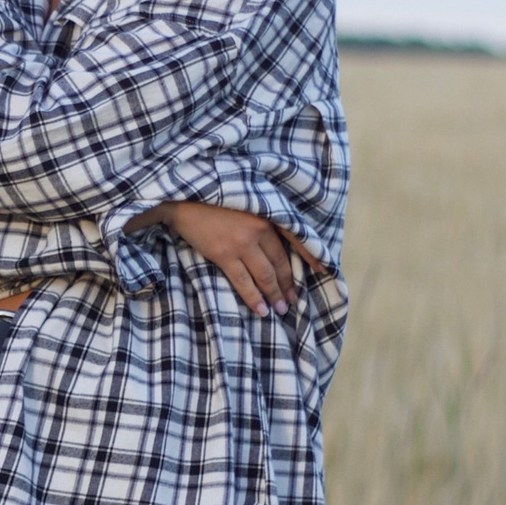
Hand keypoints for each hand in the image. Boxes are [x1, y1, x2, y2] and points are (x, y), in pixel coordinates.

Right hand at [135, 202, 324, 316]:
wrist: (182, 195)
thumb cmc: (212, 194)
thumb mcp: (244, 197)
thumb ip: (259, 215)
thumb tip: (271, 239)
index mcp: (266, 213)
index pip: (295, 238)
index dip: (310, 256)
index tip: (323, 270)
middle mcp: (259, 229)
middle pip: (280, 263)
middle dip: (287, 284)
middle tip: (292, 300)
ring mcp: (242, 243)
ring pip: (265, 276)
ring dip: (274, 295)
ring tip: (279, 309)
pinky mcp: (224, 254)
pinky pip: (243, 282)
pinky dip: (253, 298)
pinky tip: (260, 309)